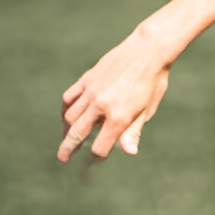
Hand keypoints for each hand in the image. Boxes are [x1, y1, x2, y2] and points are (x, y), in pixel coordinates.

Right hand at [58, 28, 173, 162]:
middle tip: (62, 158)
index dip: (96, 158)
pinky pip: (69, 97)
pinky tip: (67, 116)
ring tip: (67, 138)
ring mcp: (91, 91)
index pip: (100, 146)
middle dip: (68, 147)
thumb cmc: (152, 83)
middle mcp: (101, 105)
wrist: (147, 51)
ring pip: (70, 115)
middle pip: (78, 133)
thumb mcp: (147, 110)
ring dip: (66, 130)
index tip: (94, 162)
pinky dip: (65, 109)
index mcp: (118, 117)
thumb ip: (133, 132)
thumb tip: (129, 152)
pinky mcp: (87, 79)